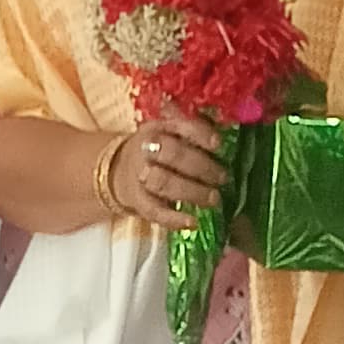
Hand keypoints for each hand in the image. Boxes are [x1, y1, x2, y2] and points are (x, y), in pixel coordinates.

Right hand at [104, 110, 229, 224]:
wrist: (119, 170)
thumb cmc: (157, 149)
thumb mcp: (169, 130)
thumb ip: (193, 127)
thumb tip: (224, 120)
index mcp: (158, 127)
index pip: (180, 125)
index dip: (200, 134)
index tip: (218, 144)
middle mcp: (147, 149)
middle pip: (173, 154)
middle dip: (201, 167)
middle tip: (223, 177)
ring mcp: (140, 176)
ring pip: (164, 182)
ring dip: (192, 192)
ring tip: (214, 199)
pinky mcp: (138, 201)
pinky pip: (155, 211)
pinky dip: (174, 219)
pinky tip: (193, 223)